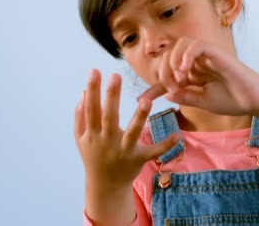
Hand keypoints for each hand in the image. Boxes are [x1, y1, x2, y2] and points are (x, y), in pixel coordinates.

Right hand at [74, 69, 178, 189]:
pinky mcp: (138, 159)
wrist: (104, 186)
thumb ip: (80, 116)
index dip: (92, 90)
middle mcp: (107, 141)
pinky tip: (177, 135)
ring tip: (145, 100)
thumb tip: (83, 92)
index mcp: (92, 134)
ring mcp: (123, 151)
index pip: (92, 108)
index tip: (95, 71)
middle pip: (109, 117)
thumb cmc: (93, 156)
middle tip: (116, 76)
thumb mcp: (80, 138)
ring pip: (132, 132)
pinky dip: (166, 145)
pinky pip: (153, 152)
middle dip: (112, 97)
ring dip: (139, 117)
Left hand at [138, 37, 258, 116]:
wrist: (257, 102)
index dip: (154, 85)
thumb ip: (186, 96)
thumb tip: (167, 94)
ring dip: (173, 62)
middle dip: (163, 72)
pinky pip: (196, 45)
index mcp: (195, 71)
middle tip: (170, 88)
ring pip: (180, 44)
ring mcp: (208, 55)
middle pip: (170, 53)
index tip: (143, 100)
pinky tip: (184, 71)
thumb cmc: (234, 100)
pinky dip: (186, 55)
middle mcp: (199, 60)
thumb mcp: (203, 101)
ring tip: (178, 80)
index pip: (168, 71)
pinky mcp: (218, 53)